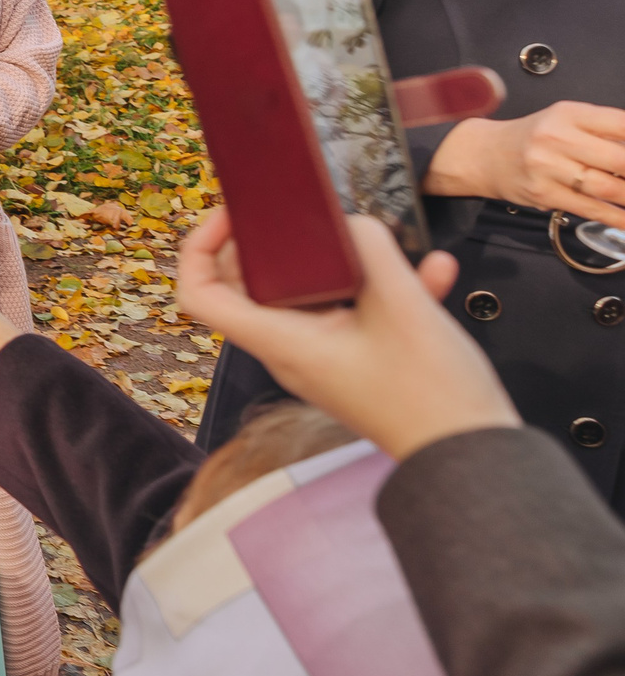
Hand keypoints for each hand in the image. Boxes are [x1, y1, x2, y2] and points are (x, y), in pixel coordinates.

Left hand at [176, 208, 516, 460]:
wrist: (473, 459)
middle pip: (255, 285)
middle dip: (281, 243)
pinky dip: (386, 290)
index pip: (202, 295)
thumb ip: (372, 253)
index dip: (202, 247)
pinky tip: (435, 271)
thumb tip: (353, 224)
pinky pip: (358, 313)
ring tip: (387, 242)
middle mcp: (292, 352)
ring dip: (350, 263)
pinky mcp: (359, 362)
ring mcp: (325, 358)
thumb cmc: (434, 399)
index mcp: (282, 343)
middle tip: (310, 216)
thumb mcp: (404, 308)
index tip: (232, 216)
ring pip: (316, 294)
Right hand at [427, 101, 624, 229]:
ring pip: (607, 188)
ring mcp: (547, 167)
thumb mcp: (566, 121)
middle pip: (619, 160)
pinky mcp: (543, 194)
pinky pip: (589, 208)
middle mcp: (556, 137)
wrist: (483, 155)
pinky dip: (616, 218)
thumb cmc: (533, 138)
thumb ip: (603, 132)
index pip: (621, 124)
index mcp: (569, 113)